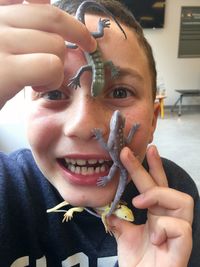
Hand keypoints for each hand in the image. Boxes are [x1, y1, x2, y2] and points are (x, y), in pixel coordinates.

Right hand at [0, 0, 95, 107]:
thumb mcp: (2, 44)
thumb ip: (14, 21)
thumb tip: (41, 0)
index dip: (49, 5)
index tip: (64, 20)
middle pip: (50, 17)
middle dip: (78, 31)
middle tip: (88, 45)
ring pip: (55, 44)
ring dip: (58, 67)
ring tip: (41, 79)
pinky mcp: (4, 70)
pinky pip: (50, 66)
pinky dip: (52, 80)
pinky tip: (38, 87)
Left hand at [108, 145, 193, 266]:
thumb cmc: (137, 263)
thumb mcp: (124, 237)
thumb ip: (119, 221)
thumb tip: (108, 209)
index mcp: (156, 214)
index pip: (155, 186)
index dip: (150, 168)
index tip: (142, 150)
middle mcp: (169, 218)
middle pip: (166, 186)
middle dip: (151, 166)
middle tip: (136, 151)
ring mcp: (178, 230)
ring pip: (182, 200)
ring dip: (158, 197)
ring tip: (140, 204)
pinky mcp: (184, 244)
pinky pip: (180, 226)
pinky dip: (163, 228)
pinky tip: (154, 239)